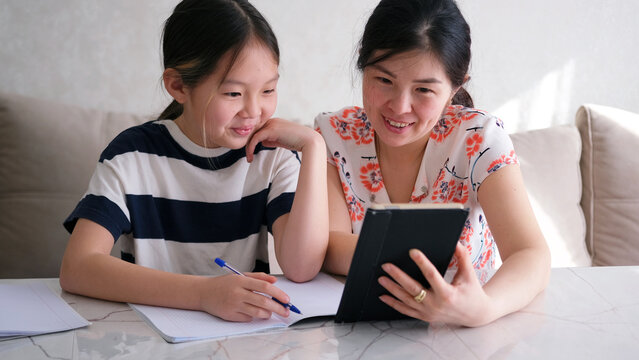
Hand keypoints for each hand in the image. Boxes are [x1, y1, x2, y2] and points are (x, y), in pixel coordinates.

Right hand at [199, 272, 291, 321]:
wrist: (203, 292)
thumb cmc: (224, 284)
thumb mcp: (240, 276)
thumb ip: (259, 277)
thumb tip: (275, 280)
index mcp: (242, 280)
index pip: (265, 287)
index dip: (278, 294)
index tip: (287, 300)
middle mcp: (238, 292)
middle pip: (263, 301)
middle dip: (278, 307)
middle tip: (286, 311)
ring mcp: (233, 305)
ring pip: (257, 312)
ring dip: (267, 313)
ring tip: (270, 312)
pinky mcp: (229, 315)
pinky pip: (247, 318)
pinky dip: (253, 316)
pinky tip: (252, 312)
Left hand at [245, 118, 322, 161]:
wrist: (309, 140)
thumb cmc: (298, 141)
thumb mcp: (282, 140)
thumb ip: (272, 139)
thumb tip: (262, 142)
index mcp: (275, 122)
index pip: (259, 129)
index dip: (253, 140)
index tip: (251, 151)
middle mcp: (272, 120)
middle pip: (254, 131)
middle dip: (249, 143)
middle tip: (248, 155)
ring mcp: (271, 124)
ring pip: (253, 134)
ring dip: (248, 147)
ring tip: (249, 158)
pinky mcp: (271, 130)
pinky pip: (255, 138)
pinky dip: (251, 148)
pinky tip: (251, 156)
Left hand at [377, 243, 494, 326]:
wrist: (475, 315)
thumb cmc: (472, 292)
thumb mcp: (469, 274)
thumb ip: (463, 257)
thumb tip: (455, 241)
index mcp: (448, 293)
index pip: (431, 275)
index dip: (421, 262)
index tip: (412, 251)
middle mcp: (436, 305)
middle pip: (413, 288)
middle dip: (398, 276)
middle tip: (386, 265)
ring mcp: (429, 312)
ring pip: (406, 300)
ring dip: (392, 289)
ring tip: (381, 278)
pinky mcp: (425, 317)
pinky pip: (406, 311)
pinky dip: (393, 303)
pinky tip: (383, 296)